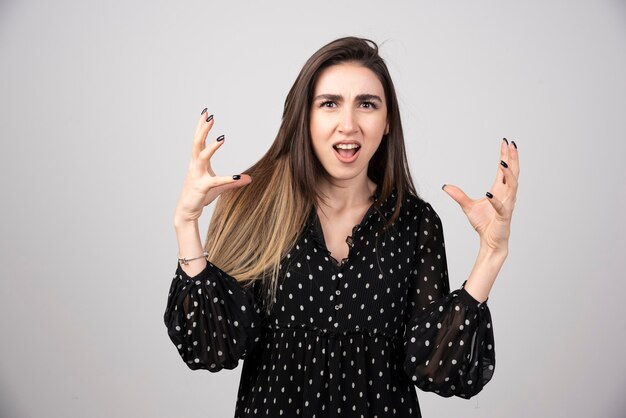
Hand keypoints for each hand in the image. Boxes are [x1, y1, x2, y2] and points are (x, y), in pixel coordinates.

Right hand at [174, 109, 251, 223]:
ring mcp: (197, 176)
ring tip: (222, 138)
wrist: (187, 211)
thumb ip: (233, 181)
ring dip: (212, 147)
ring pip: (202, 157)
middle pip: (197, 143)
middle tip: (210, 116)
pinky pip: (215, 181)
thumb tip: (248, 178)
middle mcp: (195, 166)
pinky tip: (237, 176)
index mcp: (197, 162)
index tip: (206, 113)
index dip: (201, 126)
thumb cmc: (200, 196)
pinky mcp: (202, 187)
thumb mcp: (219, 187)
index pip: (198, 140)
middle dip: (202, 129)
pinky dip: (227, 179)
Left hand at [442, 139, 519, 252]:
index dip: (505, 156)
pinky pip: (501, 208)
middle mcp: (506, 195)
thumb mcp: (467, 207)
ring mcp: (507, 205)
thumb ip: (458, 195)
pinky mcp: (504, 217)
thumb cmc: (484, 224)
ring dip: (508, 174)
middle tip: (510, 144)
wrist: (490, 242)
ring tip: (503, 162)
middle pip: (512, 173)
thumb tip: (445, 186)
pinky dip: (496, 201)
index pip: (504, 170)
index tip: (505, 143)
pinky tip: (490, 194)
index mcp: (499, 190)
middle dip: (512, 158)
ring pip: (512, 186)